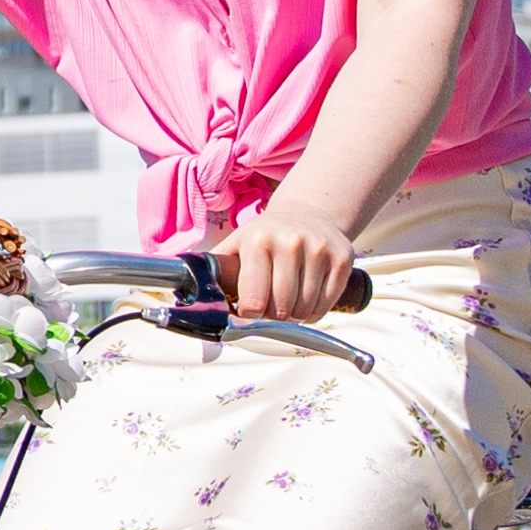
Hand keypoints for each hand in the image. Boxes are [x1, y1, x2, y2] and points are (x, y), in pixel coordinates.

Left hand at [224, 204, 357, 319]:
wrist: (307, 213)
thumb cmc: (264, 238)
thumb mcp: (236, 246)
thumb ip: (215, 273)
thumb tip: (187, 298)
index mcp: (258, 241)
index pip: (254, 302)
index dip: (249, 314)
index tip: (249, 309)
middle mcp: (290, 242)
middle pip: (281, 310)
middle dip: (273, 316)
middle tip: (270, 306)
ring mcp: (319, 250)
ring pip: (305, 311)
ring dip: (294, 315)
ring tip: (288, 299)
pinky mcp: (342, 259)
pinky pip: (326, 305)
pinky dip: (314, 311)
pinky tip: (306, 297)